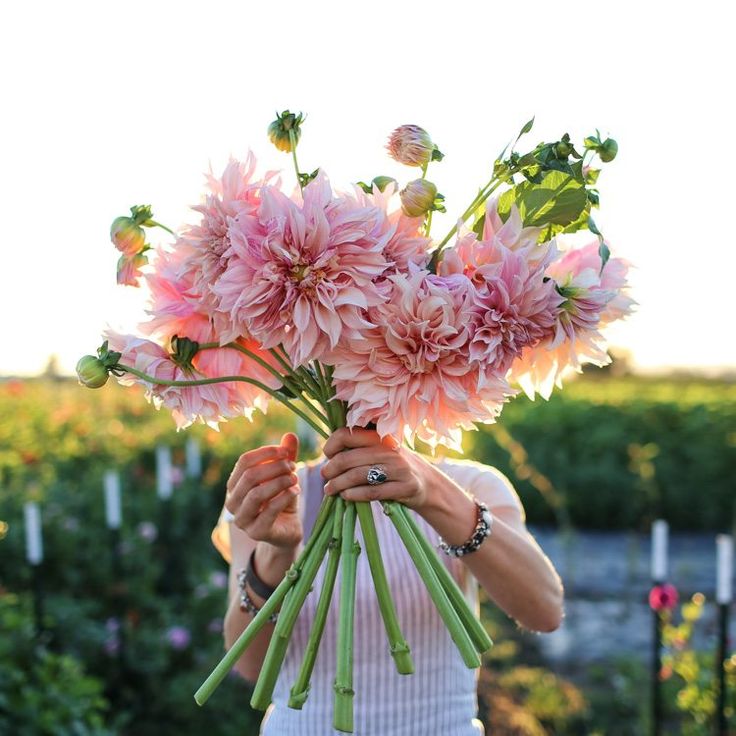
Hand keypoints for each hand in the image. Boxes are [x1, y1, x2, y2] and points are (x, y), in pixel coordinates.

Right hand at [225, 432, 302, 548]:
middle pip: (249, 476)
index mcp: (235, 485)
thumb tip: (290, 435)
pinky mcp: (256, 533)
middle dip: (274, 468)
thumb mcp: (284, 475)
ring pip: (256, 494)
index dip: (266, 453)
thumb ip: (286, 457)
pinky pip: (269, 511)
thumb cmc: (281, 500)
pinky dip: (285, 497)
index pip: (244, 462)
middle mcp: (232, 502)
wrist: (287, 531)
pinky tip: (296, 491)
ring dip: (279, 482)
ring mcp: (242, 519)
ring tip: (295, 478)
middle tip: (292, 466)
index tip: (286, 452)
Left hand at [320, 428, 430, 510]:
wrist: (428, 484)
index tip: (327, 455)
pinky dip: (354, 495)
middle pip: (348, 458)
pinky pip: (372, 492)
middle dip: (330, 469)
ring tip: (329, 490)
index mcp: (380, 436)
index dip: (332, 444)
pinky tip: (346, 496)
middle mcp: (389, 450)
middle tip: (325, 476)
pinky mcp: (405, 487)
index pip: (347, 434)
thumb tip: (328, 453)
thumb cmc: (396, 466)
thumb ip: (361, 448)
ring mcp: (399, 468)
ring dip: (338, 484)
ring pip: (357, 476)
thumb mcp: (382, 450)